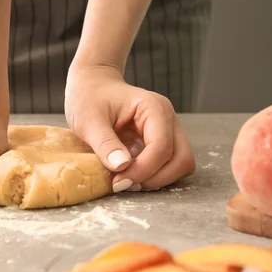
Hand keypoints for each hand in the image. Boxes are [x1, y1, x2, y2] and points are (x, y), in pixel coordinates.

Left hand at [64, 65, 194, 191]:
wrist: (91, 87)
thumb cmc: (89, 98)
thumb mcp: (89, 120)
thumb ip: (105, 143)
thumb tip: (122, 166)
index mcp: (154, 108)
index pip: (162, 147)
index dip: (142, 170)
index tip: (117, 181)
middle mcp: (168, 119)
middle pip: (182, 159)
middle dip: (155, 178)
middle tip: (124, 184)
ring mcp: (169, 131)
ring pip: (181, 165)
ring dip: (157, 179)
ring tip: (127, 180)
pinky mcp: (162, 142)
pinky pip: (170, 165)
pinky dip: (155, 175)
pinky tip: (131, 175)